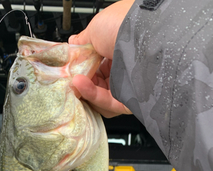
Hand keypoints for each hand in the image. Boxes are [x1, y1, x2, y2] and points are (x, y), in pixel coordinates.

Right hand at [69, 0, 134, 117]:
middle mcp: (125, 70)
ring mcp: (127, 86)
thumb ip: (82, 41)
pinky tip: (81, 84)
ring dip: (85, 90)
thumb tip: (72, 43)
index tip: (69, 69)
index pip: (96, 67)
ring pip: (99, 98)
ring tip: (75, 81)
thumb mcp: (96, 28)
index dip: (81, 69)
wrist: (143, 36)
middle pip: (97, 84)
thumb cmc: (124, 25)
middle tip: (69, 79)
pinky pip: (107, 102)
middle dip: (81, 83)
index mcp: (118, 51)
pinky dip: (91, 95)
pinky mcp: (129, 101)